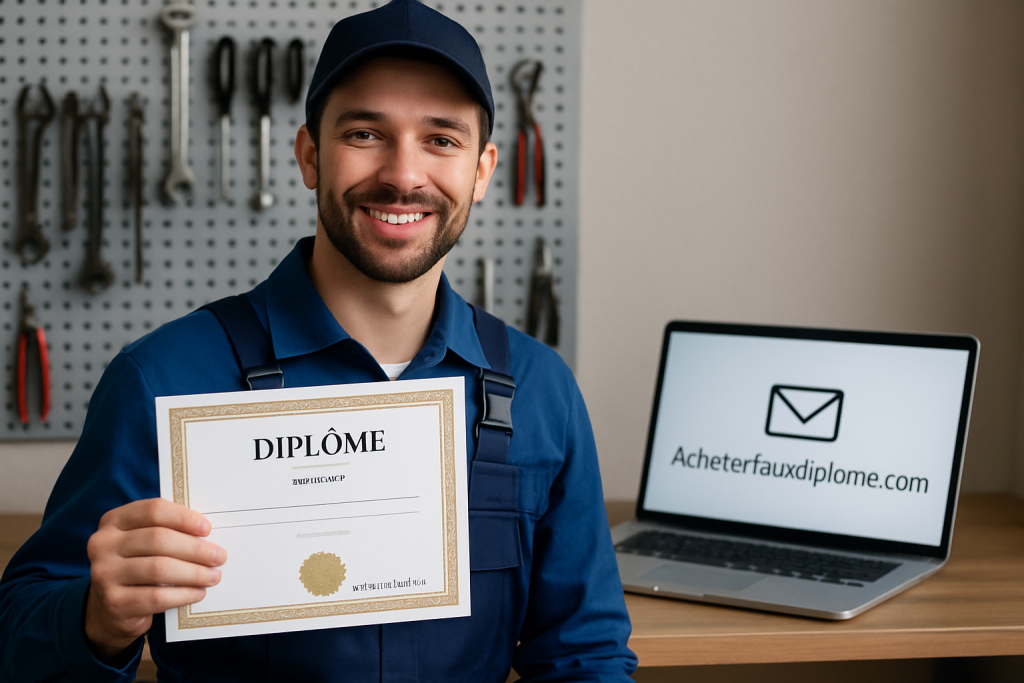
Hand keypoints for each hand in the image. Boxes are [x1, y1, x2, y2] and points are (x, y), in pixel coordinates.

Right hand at [84, 498, 226, 660]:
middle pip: (158, 539)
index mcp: (114, 521)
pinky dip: (183, 594)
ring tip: (214, 576)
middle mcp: (103, 544)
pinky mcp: (114, 602)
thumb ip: (168, 531)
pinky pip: (156, 597)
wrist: (111, 609)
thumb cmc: (138, 566)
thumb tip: (208, 532)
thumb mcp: (144, 543)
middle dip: (195, 548)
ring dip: (194, 572)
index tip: (207, 529)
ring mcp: (104, 574)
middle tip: (219, 556)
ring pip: (159, 568)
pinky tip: (198, 593)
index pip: (153, 511)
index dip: (183, 518)